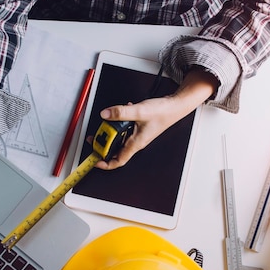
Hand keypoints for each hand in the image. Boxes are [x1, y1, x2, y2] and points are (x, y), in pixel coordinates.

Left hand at [95, 68, 217, 169]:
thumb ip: (120, 112)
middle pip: (116, 149)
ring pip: (119, 137)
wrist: (175, 106)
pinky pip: (124, 127)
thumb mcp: (139, 111)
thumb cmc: (163, 112)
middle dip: (104, 144)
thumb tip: (105, 114)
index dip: (105, 164)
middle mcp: (136, 141)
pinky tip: (119, 113)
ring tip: (105, 124)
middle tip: (95, 137)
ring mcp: (137, 134)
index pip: (118, 160)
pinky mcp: (138, 126)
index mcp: (136, 143)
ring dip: (111, 131)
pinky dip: (119, 121)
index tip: (95, 160)